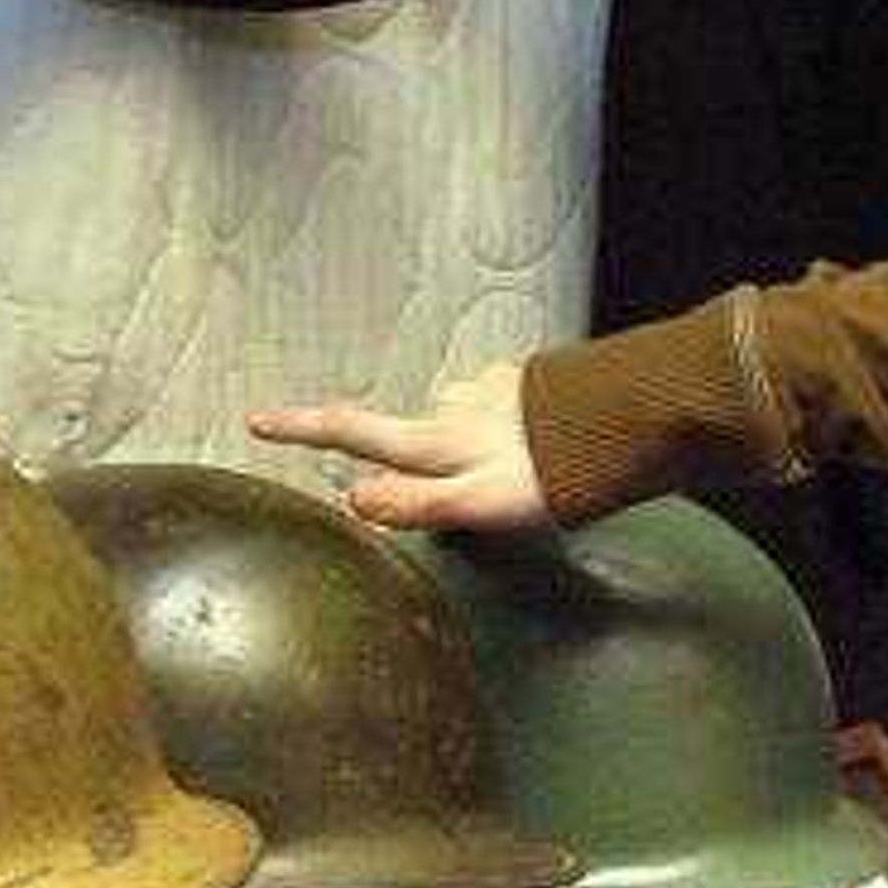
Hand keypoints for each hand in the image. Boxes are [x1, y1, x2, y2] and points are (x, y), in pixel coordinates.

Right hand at [246, 363, 547, 531]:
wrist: (632, 421)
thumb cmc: (555, 474)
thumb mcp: (480, 501)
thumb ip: (416, 502)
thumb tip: (352, 498)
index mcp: (437, 440)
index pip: (355, 430)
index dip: (302, 427)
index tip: (255, 418)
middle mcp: (456, 406)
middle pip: (412, 432)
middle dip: (416, 457)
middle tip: (462, 491)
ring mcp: (495, 389)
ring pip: (460, 420)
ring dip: (471, 445)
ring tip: (516, 479)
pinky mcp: (533, 384)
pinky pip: (503, 410)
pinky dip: (509, 431)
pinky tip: (540, 450)